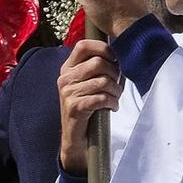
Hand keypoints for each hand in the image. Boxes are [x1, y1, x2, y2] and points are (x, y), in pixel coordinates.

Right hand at [57, 38, 122, 172]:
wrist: (75, 137)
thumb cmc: (86, 107)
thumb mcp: (85, 83)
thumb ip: (95, 68)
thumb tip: (117, 55)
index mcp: (67, 68)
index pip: (83, 45)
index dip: (102, 48)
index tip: (114, 58)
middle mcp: (65, 78)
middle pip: (97, 63)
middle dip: (114, 73)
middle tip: (117, 83)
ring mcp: (68, 92)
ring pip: (102, 81)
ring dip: (116, 90)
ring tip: (116, 97)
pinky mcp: (75, 107)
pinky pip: (101, 98)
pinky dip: (112, 102)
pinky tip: (112, 107)